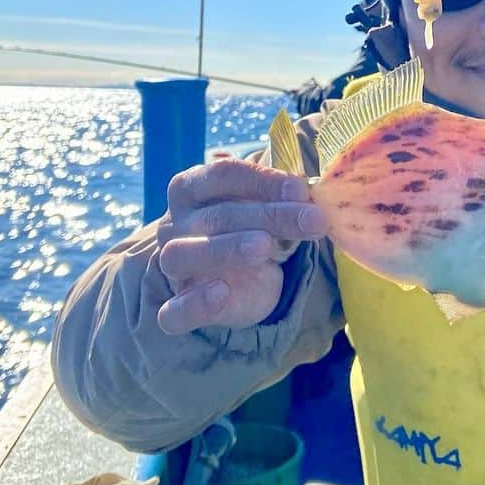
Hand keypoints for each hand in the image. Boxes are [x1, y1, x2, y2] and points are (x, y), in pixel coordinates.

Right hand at [156, 158, 326, 333]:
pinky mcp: (176, 308)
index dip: (262, 180)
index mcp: (190, 188)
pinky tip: (222, 293)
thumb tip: (308, 192)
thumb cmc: (246, 231)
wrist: (232, 283)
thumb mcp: (263, 209)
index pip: (222, 174)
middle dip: (270, 216)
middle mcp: (174, 224)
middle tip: (313, 220)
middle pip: (217, 215)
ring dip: (226, 248)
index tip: (301, 190)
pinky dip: (196, 302)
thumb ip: (279, 198)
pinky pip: (174, 310)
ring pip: (183, 255)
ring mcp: (171, 266)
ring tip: (265, 246)